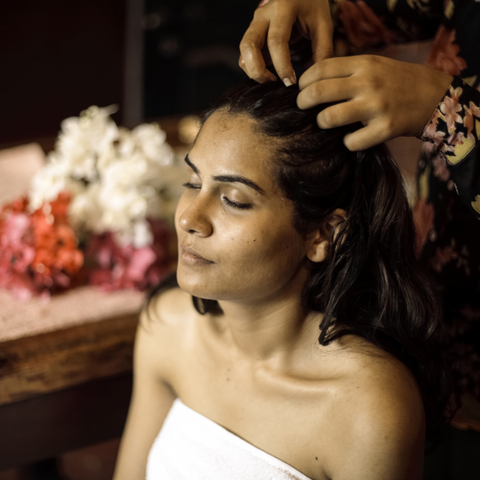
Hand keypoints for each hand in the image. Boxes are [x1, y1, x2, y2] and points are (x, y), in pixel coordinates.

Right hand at [239, 0, 333, 85]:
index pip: (276, 41)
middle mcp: (263, 15)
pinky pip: (245, 56)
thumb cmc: (313, 8)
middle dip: (259, 71)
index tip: (291, 83)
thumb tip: (317, 79)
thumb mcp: (323, 25)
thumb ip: (323, 50)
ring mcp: (254, 25)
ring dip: (254, 71)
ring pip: (243, 52)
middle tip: (275, 85)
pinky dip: (254, 69)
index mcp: (282, 8)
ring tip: (273, 81)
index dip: (282, 66)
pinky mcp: (252, 35)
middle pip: (249, 46)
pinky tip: (270, 74)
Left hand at [297, 55, 452, 149]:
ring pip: (329, 118)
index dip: (303, 81)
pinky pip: (351, 142)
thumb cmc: (397, 82)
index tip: (301, 90)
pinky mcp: (385, 129)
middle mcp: (368, 83)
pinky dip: (347, 143)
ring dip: (322, 123)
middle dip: (303, 103)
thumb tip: (311, 83)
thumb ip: (347, 71)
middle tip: (304, 108)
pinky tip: (352, 138)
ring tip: (326, 123)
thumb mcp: (374, 65)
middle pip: (318, 92)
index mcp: (363, 64)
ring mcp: (376, 106)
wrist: (435, 97)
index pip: (320, 69)